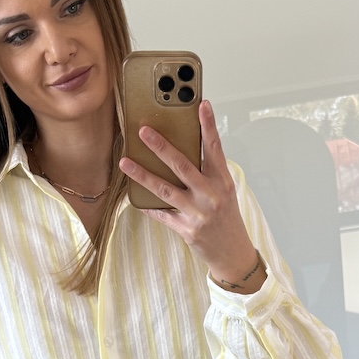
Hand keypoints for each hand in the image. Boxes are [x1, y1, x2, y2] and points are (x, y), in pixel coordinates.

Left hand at [119, 100, 261, 290]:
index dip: (208, 125)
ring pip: (165, 189)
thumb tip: (180, 150)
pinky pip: (162, 215)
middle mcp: (211, 195)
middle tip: (143, 131)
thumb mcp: (224, 191)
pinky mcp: (187, 229)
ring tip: (125, 162)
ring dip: (142, 174)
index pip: (215, 147)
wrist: (233, 253)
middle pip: (182, 165)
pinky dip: (148, 206)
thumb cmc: (226, 218)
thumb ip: (207, 172)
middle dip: (161, 146)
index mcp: (222, 181)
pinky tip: (134, 198)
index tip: (201, 104)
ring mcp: (198, 213)